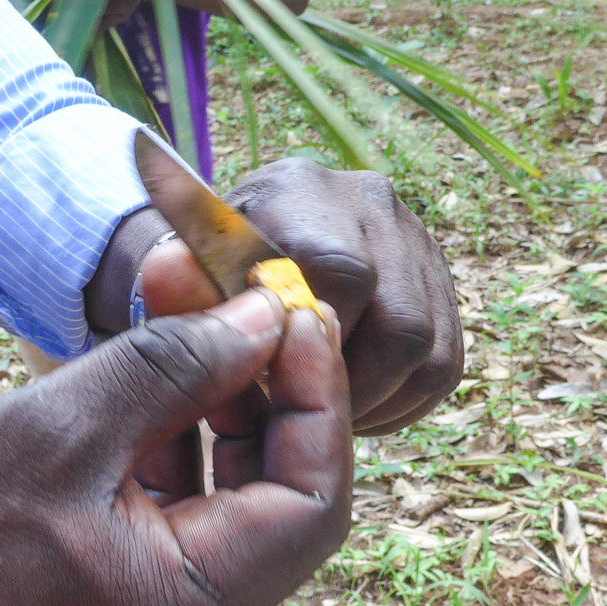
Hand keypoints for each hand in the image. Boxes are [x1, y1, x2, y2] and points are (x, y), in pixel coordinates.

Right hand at [0, 290, 350, 605]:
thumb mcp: (56, 428)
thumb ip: (173, 369)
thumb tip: (264, 321)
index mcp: (188, 605)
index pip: (312, 500)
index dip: (319, 398)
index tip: (296, 310)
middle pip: (275, 489)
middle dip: (264, 382)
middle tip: (240, 288)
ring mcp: (142, 603)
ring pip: (220, 485)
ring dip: (210, 391)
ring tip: (179, 291)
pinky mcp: (102, 579)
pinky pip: (164, 496)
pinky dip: (163, 425)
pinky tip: (140, 350)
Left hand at [93, 162, 463, 436]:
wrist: (234, 263)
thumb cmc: (199, 280)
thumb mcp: (175, 284)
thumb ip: (172, 284)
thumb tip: (163, 271)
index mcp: (299, 190)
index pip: (338, 274)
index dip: (306, 346)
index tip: (263, 383)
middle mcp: (371, 204)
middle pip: (397, 323)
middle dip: (343, 387)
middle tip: (294, 415)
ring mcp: (416, 246)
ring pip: (426, 353)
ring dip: (372, 402)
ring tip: (318, 412)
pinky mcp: (442, 294)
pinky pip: (441, 368)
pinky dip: (396, 405)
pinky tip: (349, 409)